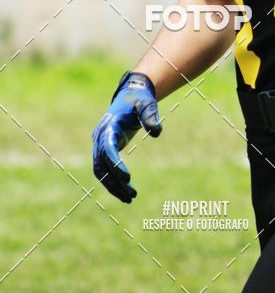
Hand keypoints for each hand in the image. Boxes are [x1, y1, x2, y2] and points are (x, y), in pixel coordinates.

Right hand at [92, 71, 161, 202]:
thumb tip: (157, 133)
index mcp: (108, 125)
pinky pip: (105, 169)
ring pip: (101, 171)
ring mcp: (100, 143)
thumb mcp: (147, 104)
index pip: (108, 148)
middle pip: (102, 164)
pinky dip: (113, 181)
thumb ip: (151, 116)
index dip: (115, 164)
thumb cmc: (139, 99)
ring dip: (113, 186)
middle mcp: (100, 136)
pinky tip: (127, 191)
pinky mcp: (105, 149)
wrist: (130, 95)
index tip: (127, 178)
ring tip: (131, 198)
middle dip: (114, 181)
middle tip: (132, 194)